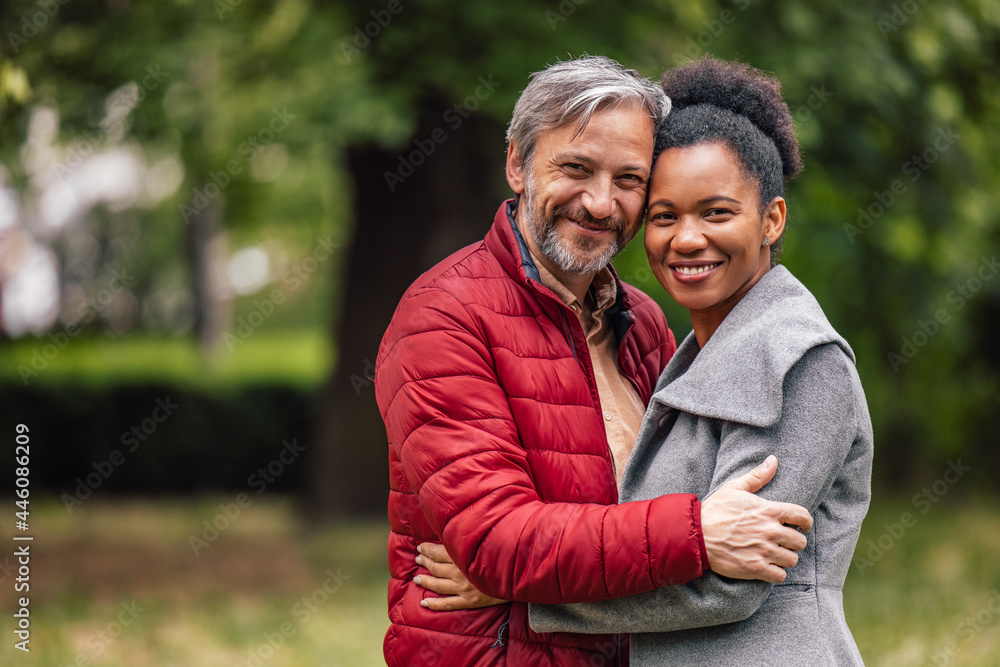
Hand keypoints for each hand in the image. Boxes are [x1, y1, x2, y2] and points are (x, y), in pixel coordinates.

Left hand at [414, 542, 507, 610]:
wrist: (518, 575)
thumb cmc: (502, 554)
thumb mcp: (484, 542)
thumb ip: (468, 540)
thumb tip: (453, 534)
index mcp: (463, 556)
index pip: (439, 552)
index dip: (427, 550)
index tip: (420, 547)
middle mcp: (461, 572)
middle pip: (436, 567)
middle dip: (424, 562)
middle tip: (417, 558)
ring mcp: (464, 588)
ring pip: (438, 585)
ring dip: (425, 581)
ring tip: (417, 579)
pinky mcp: (469, 601)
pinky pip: (448, 604)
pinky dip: (434, 604)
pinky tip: (424, 603)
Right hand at [701, 455, 813, 583]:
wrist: (696, 535)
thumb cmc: (715, 510)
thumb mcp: (734, 488)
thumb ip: (757, 476)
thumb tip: (773, 460)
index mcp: (769, 510)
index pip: (803, 516)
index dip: (806, 522)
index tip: (802, 526)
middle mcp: (770, 531)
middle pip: (800, 541)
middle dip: (793, 541)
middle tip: (783, 541)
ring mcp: (764, 551)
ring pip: (792, 559)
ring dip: (785, 557)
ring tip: (775, 554)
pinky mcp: (756, 568)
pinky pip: (780, 575)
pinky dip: (776, 572)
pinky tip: (768, 566)